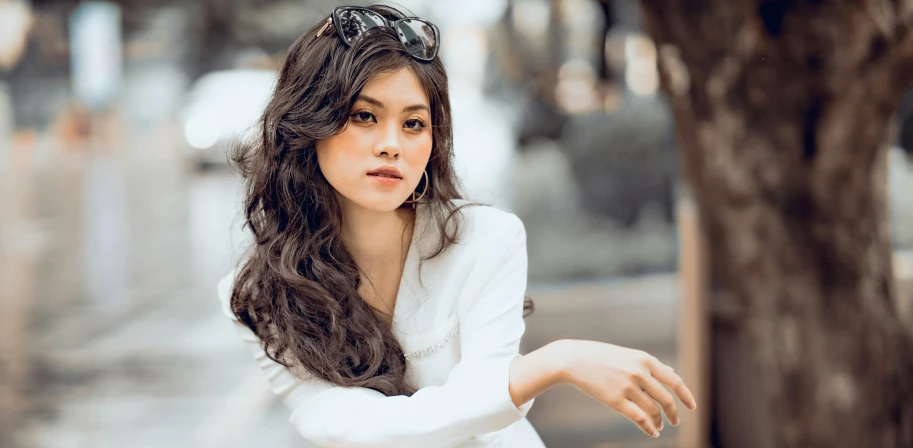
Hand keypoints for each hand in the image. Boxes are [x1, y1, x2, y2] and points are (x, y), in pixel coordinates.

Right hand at [553, 339, 696, 437]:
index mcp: (645, 360)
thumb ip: (651, 365)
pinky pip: (639, 418)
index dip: (685, 396)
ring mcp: (628, 387)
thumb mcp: (629, 355)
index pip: (674, 380)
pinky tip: (652, 432)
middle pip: (666, 399)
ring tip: (658, 426)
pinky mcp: (615, 400)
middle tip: (674, 421)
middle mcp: (639, 373)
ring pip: (653, 410)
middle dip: (673, 413)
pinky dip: (649, 427)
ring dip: (658, 422)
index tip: (692, 407)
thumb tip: (672, 372)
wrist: (573, 359)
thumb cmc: (601, 356)